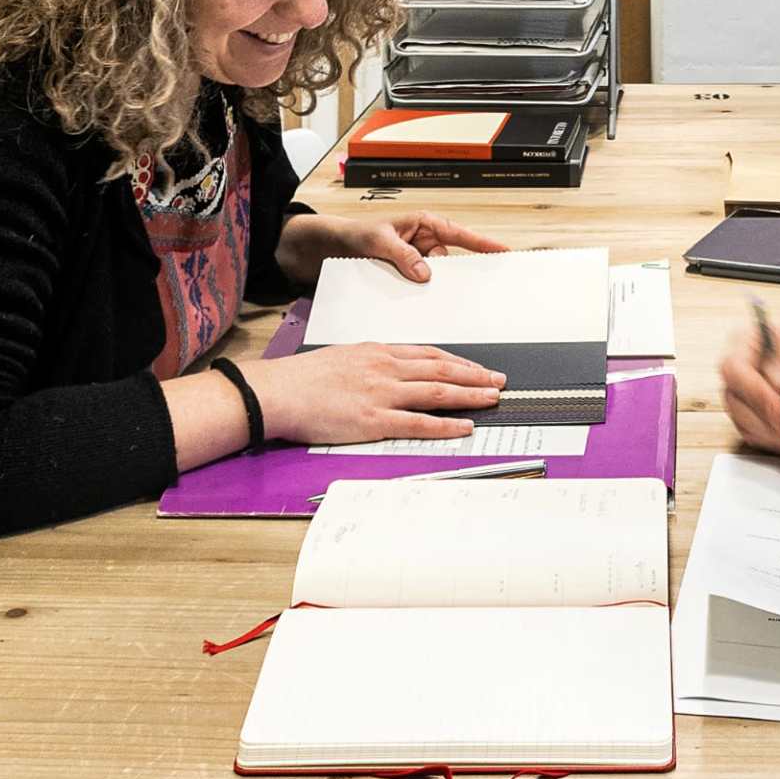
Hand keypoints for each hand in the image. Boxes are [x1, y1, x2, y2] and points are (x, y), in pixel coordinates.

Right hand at [240, 343, 505, 445]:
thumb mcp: (345, 357)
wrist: (279, 391)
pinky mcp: (374, 420)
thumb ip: (372, 363)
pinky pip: (419, 423)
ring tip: (493, 398)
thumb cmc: (304, 378)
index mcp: (379, 352)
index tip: (478, 367)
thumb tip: (392, 370)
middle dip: (475, 375)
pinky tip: (465, 426)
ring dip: (470, 396)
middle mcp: (386, 368)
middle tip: (500, 380)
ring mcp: (382, 394)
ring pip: (438, 392)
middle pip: (442, 370)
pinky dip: (446, 425)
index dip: (459, 362)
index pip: (430, 355)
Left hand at [277, 211, 508, 288]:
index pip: (459, 234)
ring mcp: (416, 261)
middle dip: (456, 276)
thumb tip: (425, 273)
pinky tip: (415, 304)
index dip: (483, 243)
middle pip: (450, 261)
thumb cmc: (355, 234)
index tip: (503, 251)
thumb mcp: (377, 240)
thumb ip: (402, 255)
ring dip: (431, 289)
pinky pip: (419, 287)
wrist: (330, 248)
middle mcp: (424, 242)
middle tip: (471, 292)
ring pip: (435, 278)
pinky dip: (418, 295)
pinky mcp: (406, 276)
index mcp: (423, 225)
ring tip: (426, 297)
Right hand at [718, 308, 779, 461]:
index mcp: (747, 342)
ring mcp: (745, 400)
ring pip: (753, 429)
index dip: (756, 393)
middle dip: (779, 423)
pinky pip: (765, 442)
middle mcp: (740, 373)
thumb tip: (779, 382)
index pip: (734, 369)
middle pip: (739, 405)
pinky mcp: (756, 423)